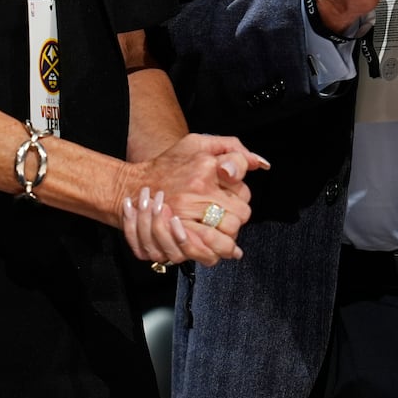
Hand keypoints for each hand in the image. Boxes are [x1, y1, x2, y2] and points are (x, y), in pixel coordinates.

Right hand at [119, 134, 268, 268]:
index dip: (241, 197)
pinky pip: (208, 250)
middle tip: (225, 217)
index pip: (243, 191)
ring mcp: (187, 211)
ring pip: (227, 235)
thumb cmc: (169, 163)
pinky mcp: (178, 232)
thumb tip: (261, 164)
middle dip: (237, 219)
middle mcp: (198, 189)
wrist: (135, 186)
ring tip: (224, 236)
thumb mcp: (198, 144)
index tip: (233, 197)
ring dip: (229, 238)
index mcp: (206, 167)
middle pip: (240, 216)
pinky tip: (216, 251)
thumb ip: (232, 149)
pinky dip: (215, 253)